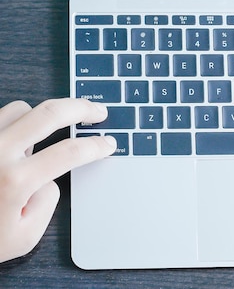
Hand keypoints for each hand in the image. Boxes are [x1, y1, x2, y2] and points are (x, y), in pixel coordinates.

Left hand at [0, 98, 115, 262]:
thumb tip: (51, 175)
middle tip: (97, 110)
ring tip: (47, 134)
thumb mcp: (24, 236)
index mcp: (14, 180)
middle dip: (81, 107)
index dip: (96, 145)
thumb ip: (48, 201)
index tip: (108, 143)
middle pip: (49, 113)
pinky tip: (18, 141)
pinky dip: (14, 123)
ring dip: (41, 116)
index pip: (70, 152)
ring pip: (21, 108)